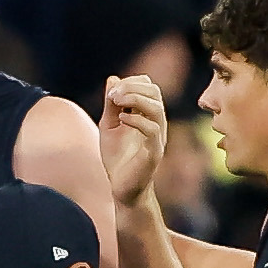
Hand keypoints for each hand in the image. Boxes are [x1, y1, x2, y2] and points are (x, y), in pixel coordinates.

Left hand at [100, 73, 168, 206]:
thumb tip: (113, 78)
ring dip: (134, 99)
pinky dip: (136, 120)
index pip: (149, 86)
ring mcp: (157, 137)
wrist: (122, 189)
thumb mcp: (109, 126)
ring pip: (156, 107)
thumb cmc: (117, 159)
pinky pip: (153, 129)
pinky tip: (122, 120)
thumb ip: (112, 104)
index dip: (131, 82)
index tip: (111, 93)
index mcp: (148, 115)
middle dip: (132, 87)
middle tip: (112, 96)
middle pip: (154, 91)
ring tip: (115, 102)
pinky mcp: (154, 152)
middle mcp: (157, 123)